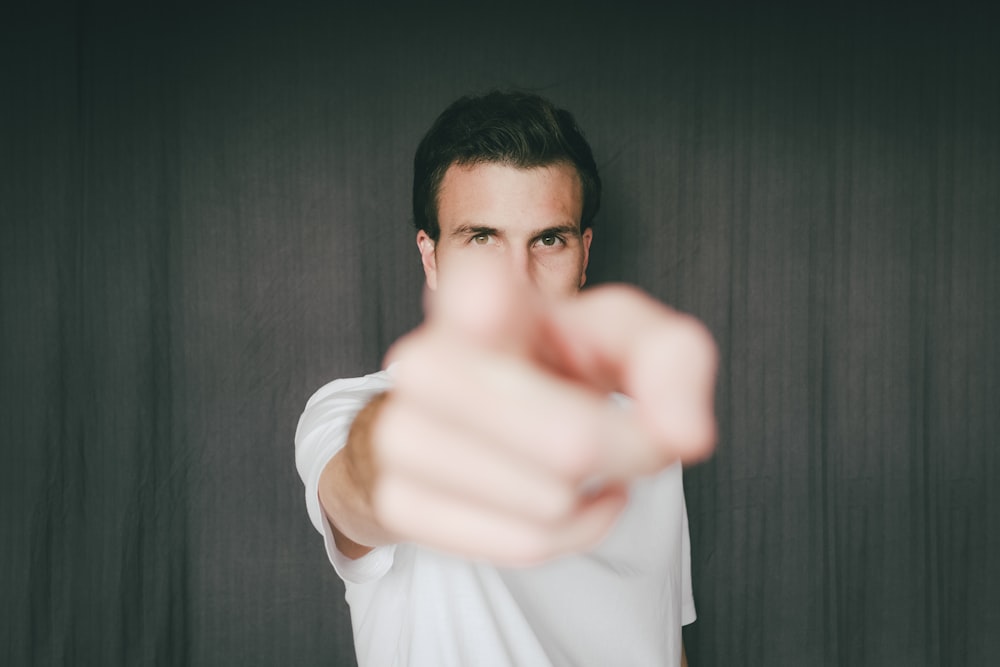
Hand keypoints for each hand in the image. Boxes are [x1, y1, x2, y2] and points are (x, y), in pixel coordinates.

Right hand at [369, 261, 716, 565]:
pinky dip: (570, 533)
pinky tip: (570, 500)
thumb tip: (685, 434)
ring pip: (550, 503)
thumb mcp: (628, 337)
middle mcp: (424, 361)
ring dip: (593, 493)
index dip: (488, 305)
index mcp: (481, 299)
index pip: (473, 294)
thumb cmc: (561, 364)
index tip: (494, 306)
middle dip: (626, 452)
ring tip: (588, 463)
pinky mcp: (398, 500)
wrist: (486, 414)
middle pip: (570, 444)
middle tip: (629, 436)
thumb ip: (673, 360)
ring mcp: (400, 434)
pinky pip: (523, 544)